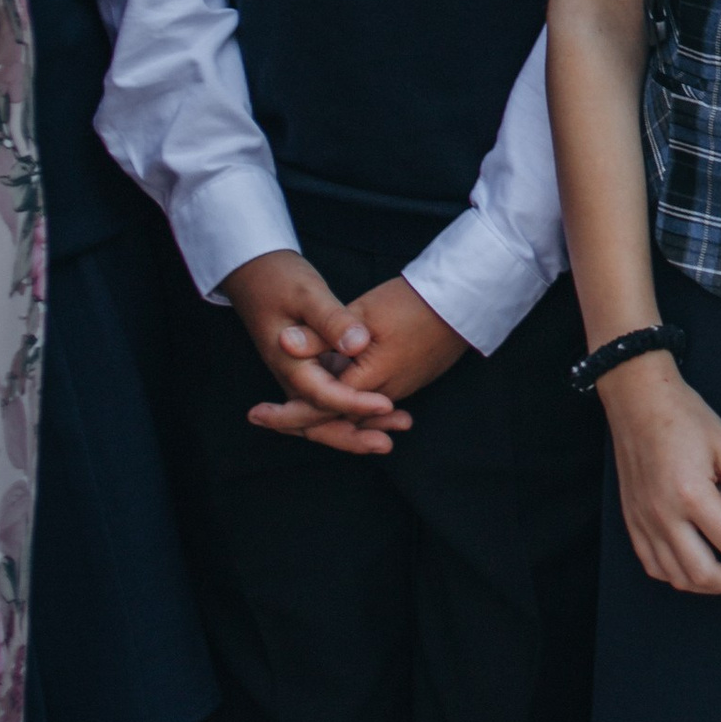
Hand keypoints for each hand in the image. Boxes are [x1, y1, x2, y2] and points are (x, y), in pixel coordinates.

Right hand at [224, 250, 404, 453]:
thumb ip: (330, 321)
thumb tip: (356, 345)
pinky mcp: (308, 369)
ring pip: (324, 415)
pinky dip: (352, 410)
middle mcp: (291, 376)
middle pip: (318, 421)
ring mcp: (298, 376)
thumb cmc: (278, 279)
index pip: (323, 396)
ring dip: (356, 427)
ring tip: (395, 431)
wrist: (252, 272)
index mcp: (289, 363)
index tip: (386, 405)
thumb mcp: (307, 294)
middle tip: (387, 444)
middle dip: (352, 436)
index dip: (355, 404)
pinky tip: (383, 410)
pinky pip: (328, 400)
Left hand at [256, 273, 467, 457]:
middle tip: (263, 416)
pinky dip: (345, 406)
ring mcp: (398, 390)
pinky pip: (367, 404)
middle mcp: (385, 395)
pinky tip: (329, 399)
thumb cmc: (414, 303)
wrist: (464, 300)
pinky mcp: (406, 382)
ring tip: (287, 412)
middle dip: (297, 421)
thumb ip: (322, 332)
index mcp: (370, 381)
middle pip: (333, 420)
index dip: (285, 415)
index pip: (319, 408)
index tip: (256, 413)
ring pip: (351, 414)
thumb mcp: (362, 312)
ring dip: (321, 415)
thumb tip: (284, 342)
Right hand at [598, 353, 720, 596]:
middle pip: (704, 574)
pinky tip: (699, 567)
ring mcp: (645, 522)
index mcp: (692, 494)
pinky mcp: (634, 523)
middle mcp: (664, 515)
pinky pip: (655, 566)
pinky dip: (680, 575)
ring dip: (710, 585)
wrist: (640, 403)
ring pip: (677, 577)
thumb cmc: (686, 418)